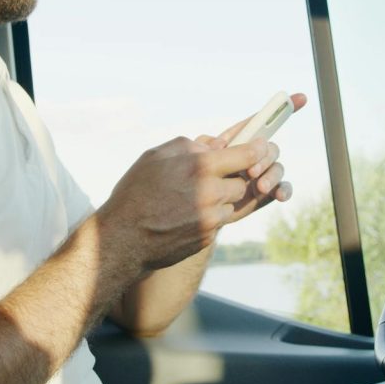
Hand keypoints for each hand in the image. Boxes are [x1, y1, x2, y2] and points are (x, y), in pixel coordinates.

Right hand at [97, 136, 267, 270]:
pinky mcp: (207, 238)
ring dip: (220, 200)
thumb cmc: (135, 193)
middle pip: (242, 182)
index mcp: (199, 167)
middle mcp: (210, 193)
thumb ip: (188, 146)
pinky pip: (219, 222)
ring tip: (194, 199)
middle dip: (231, 179)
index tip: (261, 147)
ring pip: (232, 204)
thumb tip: (214, 145)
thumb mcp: (155, 157)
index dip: (256, 150)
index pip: (246, 155)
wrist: (123, 238)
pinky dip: (209, 217)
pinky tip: (186, 216)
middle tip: (214, 178)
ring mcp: (210, 219)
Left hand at [202, 92, 307, 221]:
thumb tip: (220, 144)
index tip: (300, 97)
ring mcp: (260, 175)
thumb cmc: (189, 185)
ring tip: (260, 186)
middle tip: (251, 171)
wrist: (190, 217)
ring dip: (273, 174)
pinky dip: (284, 189)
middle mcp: (251, 156)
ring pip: (277, 166)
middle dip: (264, 155)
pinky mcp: (266, 195)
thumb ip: (204, 151)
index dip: (277, 109)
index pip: (256, 123)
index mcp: (235, 143)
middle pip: (268, 146)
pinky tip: (280, 195)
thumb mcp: (191, 164)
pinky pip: (282, 188)